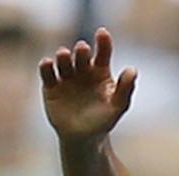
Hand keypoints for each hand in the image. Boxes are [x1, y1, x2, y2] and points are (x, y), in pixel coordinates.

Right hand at [41, 28, 136, 142]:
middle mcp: (82, 70)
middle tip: (83, 49)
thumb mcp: (117, 106)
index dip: (103, 42)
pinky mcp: (51, 86)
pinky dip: (46, 66)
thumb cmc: (103, 121)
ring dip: (63, 56)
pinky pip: (47, 73)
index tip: (102, 33)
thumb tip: (132, 70)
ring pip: (63, 61)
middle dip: (82, 51)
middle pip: (81, 56)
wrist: (83, 138)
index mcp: (100, 72)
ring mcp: (66, 77)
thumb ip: (126, 89)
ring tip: (65, 55)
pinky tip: (48, 63)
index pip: (102, 53)